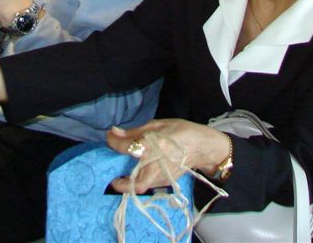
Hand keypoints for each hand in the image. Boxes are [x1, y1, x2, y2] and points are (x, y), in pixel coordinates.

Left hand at [107, 120, 230, 193]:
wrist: (202, 147)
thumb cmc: (180, 132)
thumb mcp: (157, 125)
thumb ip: (135, 131)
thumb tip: (115, 132)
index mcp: (151, 146)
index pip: (124, 147)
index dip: (112, 141)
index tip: (110, 137)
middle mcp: (154, 164)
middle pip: (132, 182)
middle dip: (119, 182)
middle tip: (113, 177)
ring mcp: (161, 176)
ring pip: (140, 188)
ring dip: (128, 185)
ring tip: (123, 178)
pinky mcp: (165, 183)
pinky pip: (148, 185)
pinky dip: (140, 181)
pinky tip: (138, 173)